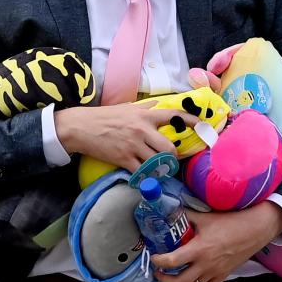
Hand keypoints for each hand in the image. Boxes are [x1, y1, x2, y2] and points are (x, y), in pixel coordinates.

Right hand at [56, 102, 200, 172]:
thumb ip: (144, 107)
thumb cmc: (103, 117)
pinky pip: (143, 173)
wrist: (80, 127)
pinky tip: (147, 177)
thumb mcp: (126, 107)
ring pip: (158, 162)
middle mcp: (142, 130)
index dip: (190, 121)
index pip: (173, 116)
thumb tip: (158, 104)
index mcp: (144, 115)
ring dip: (162, 169)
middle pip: (169, 148)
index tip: (201, 126)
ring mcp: (133, 146)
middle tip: (172, 160)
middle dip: (174, 157)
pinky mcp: (124, 160)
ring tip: (160, 170)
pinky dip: (148, 177)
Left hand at [151, 202, 281, 281]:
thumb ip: (186, 216)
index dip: (158, 261)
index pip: (172, 261)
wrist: (255, 229)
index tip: (153, 257)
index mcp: (199, 249)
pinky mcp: (223, 276)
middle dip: (164, 280)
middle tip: (157, 273)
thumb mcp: (206, 217)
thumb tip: (170, 211)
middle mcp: (205, 265)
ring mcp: (215, 273)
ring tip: (170, 280)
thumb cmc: (231, 221)